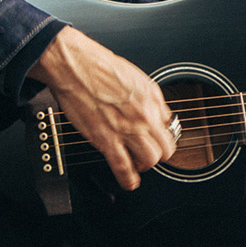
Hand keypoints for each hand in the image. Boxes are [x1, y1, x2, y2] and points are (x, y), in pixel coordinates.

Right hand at [27, 26, 175, 189]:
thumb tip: (160, 114)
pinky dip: (128, 179)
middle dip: (159, 154)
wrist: (74, 65)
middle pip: (165, 148)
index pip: (170, 128)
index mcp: (152, 99)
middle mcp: (143, 116)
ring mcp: (126, 129)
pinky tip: (129, 181)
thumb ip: (151, 98)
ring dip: (145, 165)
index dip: (164, 136)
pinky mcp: (106, 140)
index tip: (158, 139)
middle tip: (150, 153)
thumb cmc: (99, 65)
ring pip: (150, 160)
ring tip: (137, 163)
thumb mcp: (137, 76)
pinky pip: (123, 167)